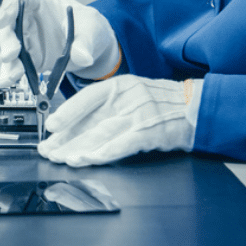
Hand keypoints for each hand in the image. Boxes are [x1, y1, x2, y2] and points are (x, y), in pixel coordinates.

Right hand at [0, 0, 119, 88]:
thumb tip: (82, 56)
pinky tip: (8, 81)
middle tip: (11, 54)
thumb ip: (86, 40)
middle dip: (8, 40)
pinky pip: (17, 65)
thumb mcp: (92, 27)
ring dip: (9, 61)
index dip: (8, 8)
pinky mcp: (30, 58)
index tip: (2, 21)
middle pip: (10, 25)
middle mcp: (30, 19)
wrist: (93, 46)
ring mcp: (28, 39)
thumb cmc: (88, 26)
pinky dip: (11, 74)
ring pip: (10, 48)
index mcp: (42, 2)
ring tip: (13, 75)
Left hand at [37, 74, 202, 166]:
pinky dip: (104, 152)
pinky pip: (123, 143)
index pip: (87, 98)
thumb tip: (79, 125)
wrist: (196, 106)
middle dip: (67, 138)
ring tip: (63, 158)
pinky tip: (90, 159)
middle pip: (90, 120)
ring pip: (102, 132)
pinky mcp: (150, 131)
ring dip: (80, 148)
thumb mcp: (133, 95)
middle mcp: (126, 97)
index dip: (67, 112)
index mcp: (120, 86)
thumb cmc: (163, 102)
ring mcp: (138, 114)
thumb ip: (110, 107)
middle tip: (48, 150)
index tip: (50, 126)